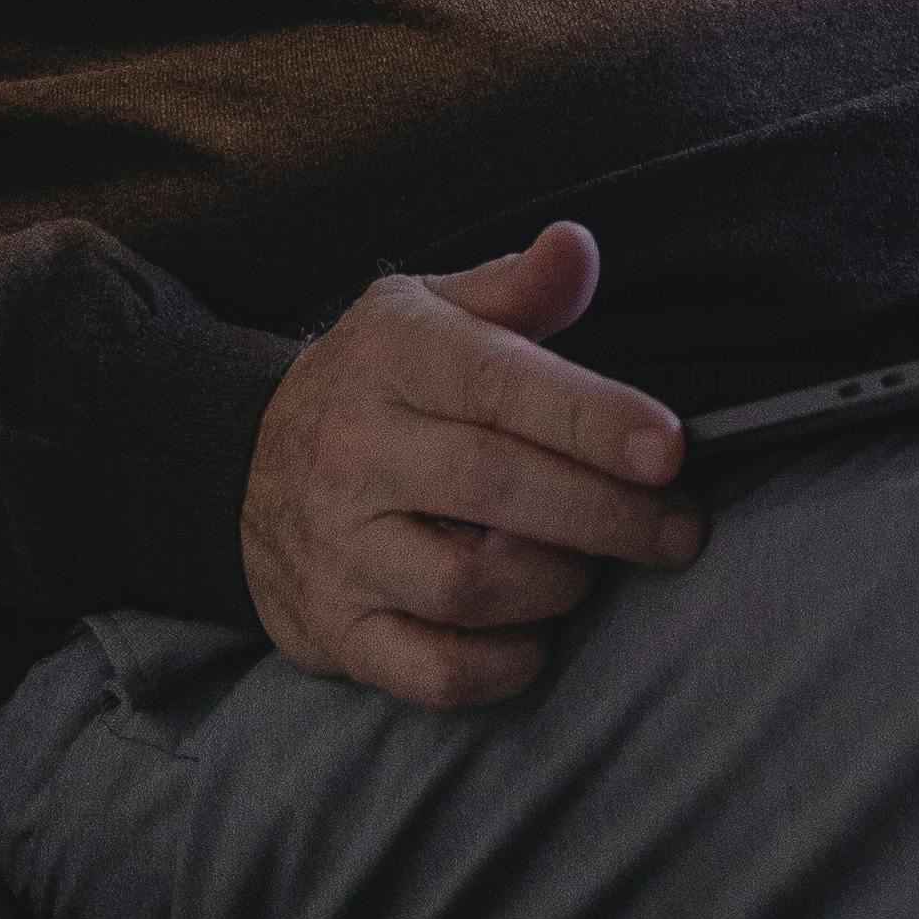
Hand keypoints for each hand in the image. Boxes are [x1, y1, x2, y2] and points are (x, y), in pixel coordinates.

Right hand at [241, 223, 698, 706]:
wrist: (240, 469)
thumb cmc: (381, 386)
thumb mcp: (432, 314)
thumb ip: (516, 289)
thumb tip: (578, 246)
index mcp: (391, 357)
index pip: (496, 383)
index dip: (589, 417)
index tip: (670, 446)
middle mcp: (355, 452)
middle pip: (492, 487)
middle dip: (606, 514)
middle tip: (679, 528)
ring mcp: (340, 548)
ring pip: (467, 584)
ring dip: (558, 584)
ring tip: (592, 568)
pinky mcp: (336, 630)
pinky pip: (435, 671)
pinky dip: (505, 665)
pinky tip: (537, 634)